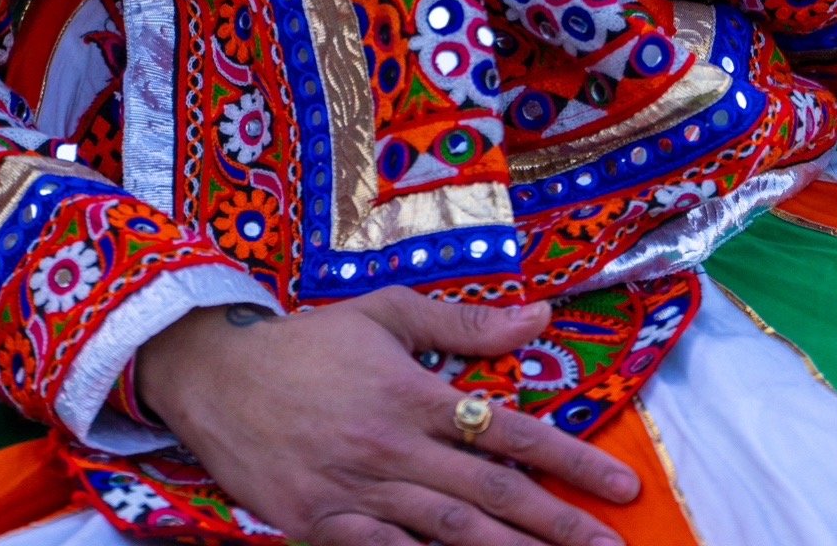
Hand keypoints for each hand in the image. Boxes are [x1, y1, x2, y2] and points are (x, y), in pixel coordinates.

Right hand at [133, 293, 638, 545]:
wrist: (216, 377)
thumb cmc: (311, 339)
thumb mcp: (390, 312)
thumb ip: (467, 322)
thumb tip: (540, 317)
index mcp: (418, 396)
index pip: (513, 434)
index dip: (572, 463)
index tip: (621, 486)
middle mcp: (394, 452)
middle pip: (489, 498)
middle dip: (556, 527)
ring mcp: (354, 497)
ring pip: (444, 535)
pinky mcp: (315, 528)